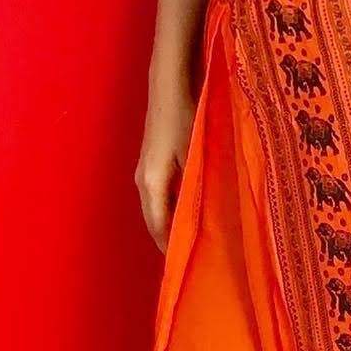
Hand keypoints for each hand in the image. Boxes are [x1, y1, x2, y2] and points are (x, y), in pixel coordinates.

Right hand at [135, 83, 195, 253]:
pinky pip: (158, 192)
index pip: (158, 227)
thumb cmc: (184, 115)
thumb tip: (208, 213)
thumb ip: (197, 183)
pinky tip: (188, 206)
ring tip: (192, 235)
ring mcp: (144, 169)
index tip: (185, 267)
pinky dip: (170, 205)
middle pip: (154, 219)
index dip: (169, 247)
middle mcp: (142, 180)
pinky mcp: (151, 159)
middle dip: (170, 237)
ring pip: (156, 206)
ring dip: (170, 221)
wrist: (167, 83)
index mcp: (151, 183)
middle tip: (192, 255)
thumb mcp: (195, 151)